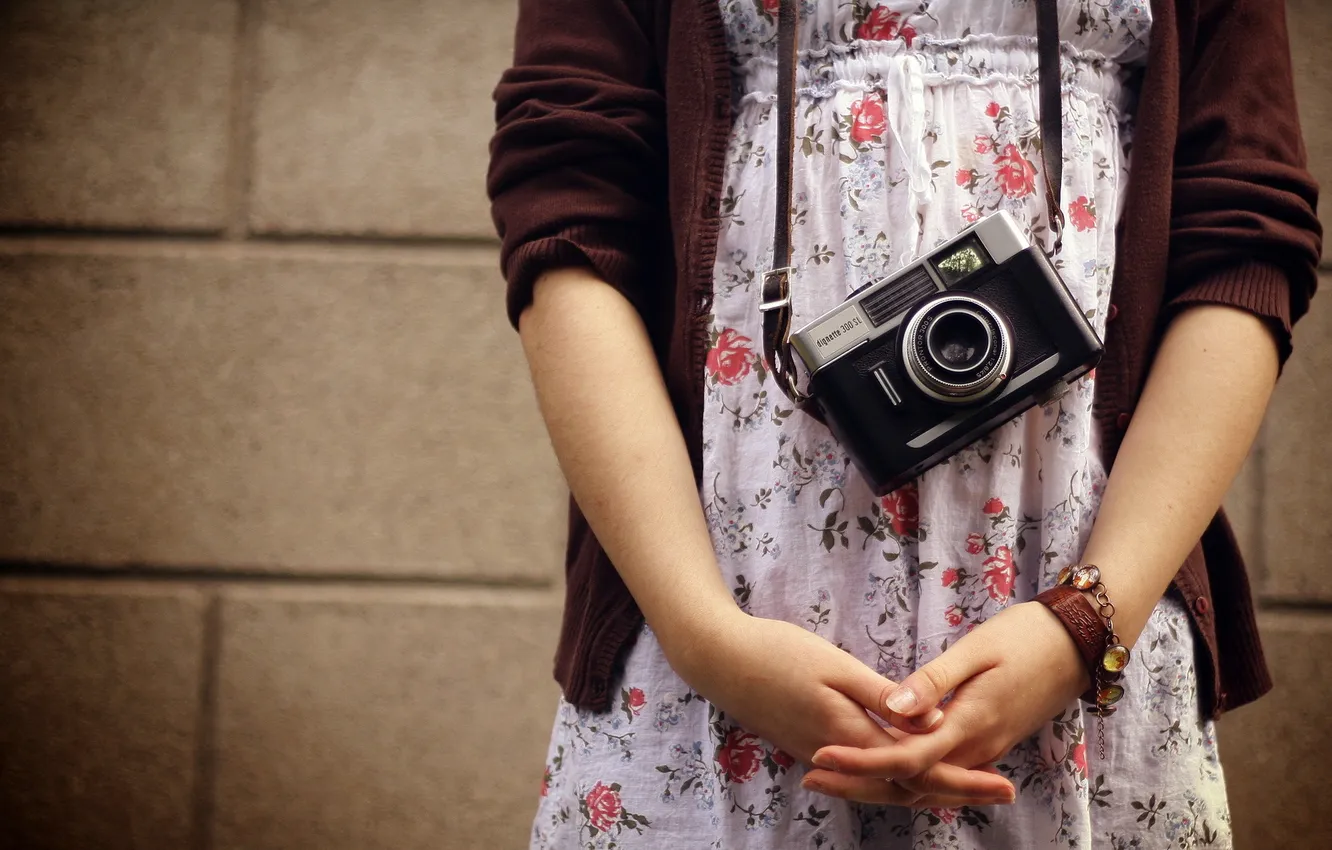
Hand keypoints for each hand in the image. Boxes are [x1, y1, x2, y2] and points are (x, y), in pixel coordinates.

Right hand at [664, 608, 1017, 807]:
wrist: (719, 659)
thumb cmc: (776, 651)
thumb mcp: (833, 664)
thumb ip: (882, 694)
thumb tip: (931, 720)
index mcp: (850, 732)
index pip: (918, 767)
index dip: (963, 778)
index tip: (1003, 785)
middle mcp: (839, 755)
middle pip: (906, 787)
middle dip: (956, 791)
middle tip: (1001, 792)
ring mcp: (820, 755)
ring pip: (883, 788)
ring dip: (926, 790)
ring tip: (966, 789)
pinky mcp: (808, 747)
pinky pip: (862, 778)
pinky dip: (893, 781)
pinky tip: (908, 773)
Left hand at [801, 601, 1087, 802]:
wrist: (1081, 642)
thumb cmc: (1027, 636)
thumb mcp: (977, 649)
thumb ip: (933, 681)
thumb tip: (892, 708)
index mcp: (970, 724)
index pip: (905, 760)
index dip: (859, 762)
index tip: (820, 756)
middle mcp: (977, 747)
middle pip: (910, 782)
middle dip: (859, 783)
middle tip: (810, 777)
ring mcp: (986, 749)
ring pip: (927, 783)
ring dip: (880, 783)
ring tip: (832, 775)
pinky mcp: (989, 742)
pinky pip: (943, 772)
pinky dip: (908, 775)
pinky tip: (879, 764)